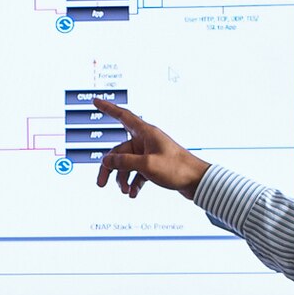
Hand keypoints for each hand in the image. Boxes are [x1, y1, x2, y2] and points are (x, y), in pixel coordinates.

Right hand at [92, 98, 211, 199]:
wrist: (197, 181)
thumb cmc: (177, 169)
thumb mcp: (147, 165)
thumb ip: (124, 162)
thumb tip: (107, 161)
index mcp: (146, 133)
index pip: (122, 116)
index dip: (108, 108)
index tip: (96, 101)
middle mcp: (146, 141)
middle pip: (119, 150)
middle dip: (110, 168)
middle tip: (101, 183)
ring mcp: (149, 153)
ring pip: (127, 164)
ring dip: (123, 178)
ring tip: (125, 191)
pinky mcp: (154, 166)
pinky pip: (137, 172)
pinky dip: (133, 183)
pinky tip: (133, 193)